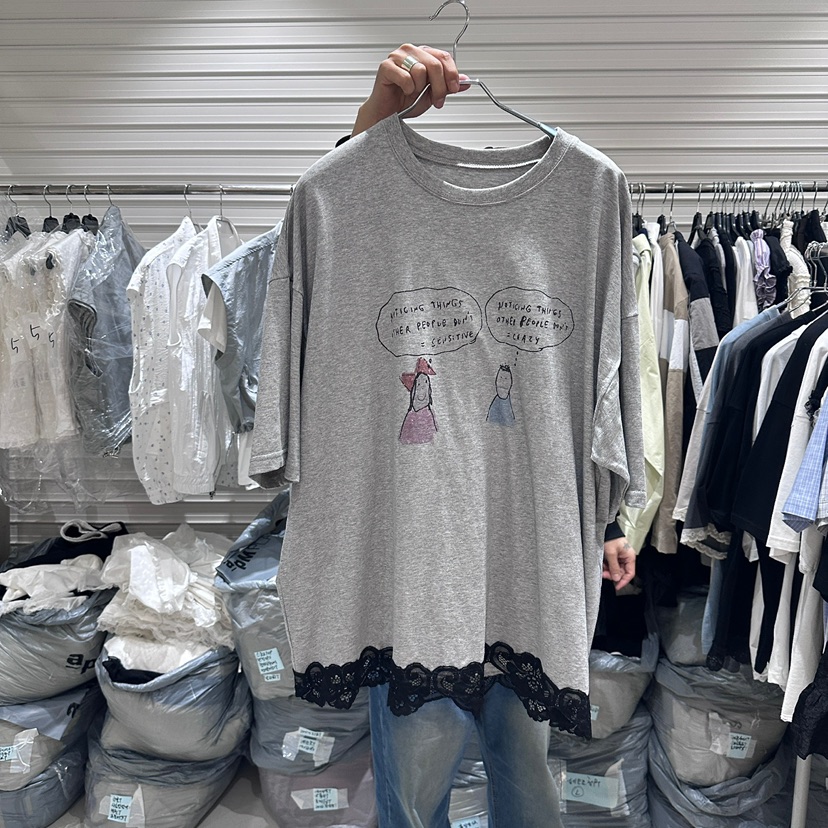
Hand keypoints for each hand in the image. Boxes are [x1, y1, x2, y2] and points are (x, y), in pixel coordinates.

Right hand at [352, 44, 470, 136]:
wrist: (387, 114)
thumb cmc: (406, 102)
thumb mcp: (433, 94)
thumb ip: (449, 86)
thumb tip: (466, 81)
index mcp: (423, 55)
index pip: (444, 57)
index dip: (451, 75)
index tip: (453, 89)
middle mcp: (411, 51)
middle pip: (435, 64)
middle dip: (439, 87)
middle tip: (436, 100)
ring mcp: (398, 57)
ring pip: (421, 70)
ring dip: (420, 88)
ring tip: (414, 94)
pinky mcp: (386, 66)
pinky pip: (406, 77)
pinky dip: (407, 89)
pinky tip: (403, 91)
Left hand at [602, 536, 635, 590]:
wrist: (605, 529)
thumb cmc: (610, 539)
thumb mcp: (611, 554)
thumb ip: (614, 567)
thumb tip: (616, 579)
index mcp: (630, 557)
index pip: (630, 573)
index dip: (623, 581)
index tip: (616, 586)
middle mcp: (626, 558)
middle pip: (621, 572)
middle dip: (613, 575)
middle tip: (604, 574)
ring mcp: (620, 557)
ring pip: (615, 569)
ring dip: (608, 570)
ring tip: (602, 568)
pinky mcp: (614, 556)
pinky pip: (612, 564)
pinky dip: (607, 566)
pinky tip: (602, 564)